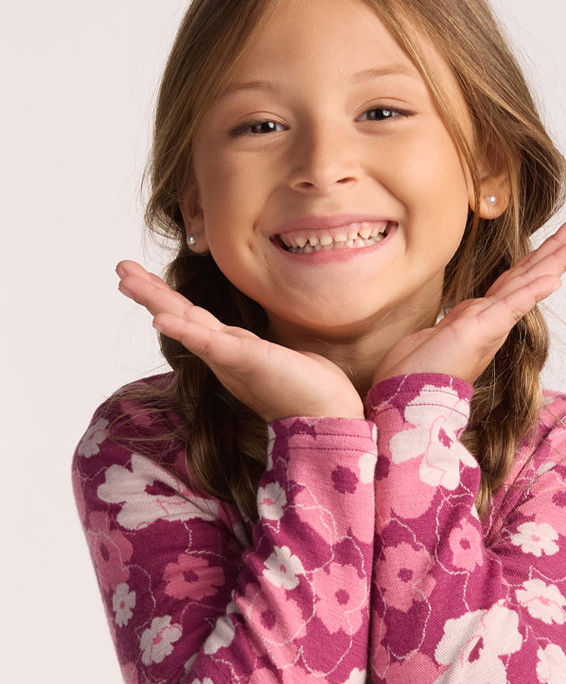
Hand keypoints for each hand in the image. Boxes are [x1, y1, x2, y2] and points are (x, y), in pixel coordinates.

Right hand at [116, 262, 364, 421]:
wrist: (328, 413)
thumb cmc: (306, 386)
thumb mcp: (271, 356)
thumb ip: (250, 347)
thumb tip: (240, 338)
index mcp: (229, 348)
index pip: (190, 316)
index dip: (164, 296)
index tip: (138, 276)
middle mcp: (223, 353)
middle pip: (179, 315)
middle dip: (148, 292)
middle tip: (119, 269)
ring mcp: (231, 358)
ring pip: (186, 324)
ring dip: (156, 302)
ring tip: (127, 282)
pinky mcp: (245, 361)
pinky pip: (209, 344)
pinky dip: (185, 331)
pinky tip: (162, 320)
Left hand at [373, 216, 565, 386]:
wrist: (406, 400)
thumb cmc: (413, 376)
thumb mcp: (430, 341)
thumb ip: (444, 330)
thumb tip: (445, 329)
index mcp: (479, 318)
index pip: (513, 281)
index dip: (536, 259)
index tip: (558, 241)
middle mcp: (489, 320)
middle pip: (527, 275)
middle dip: (556, 249)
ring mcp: (488, 326)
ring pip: (526, 284)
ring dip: (556, 259)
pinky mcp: (481, 333)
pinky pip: (512, 306)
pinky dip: (532, 291)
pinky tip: (554, 277)